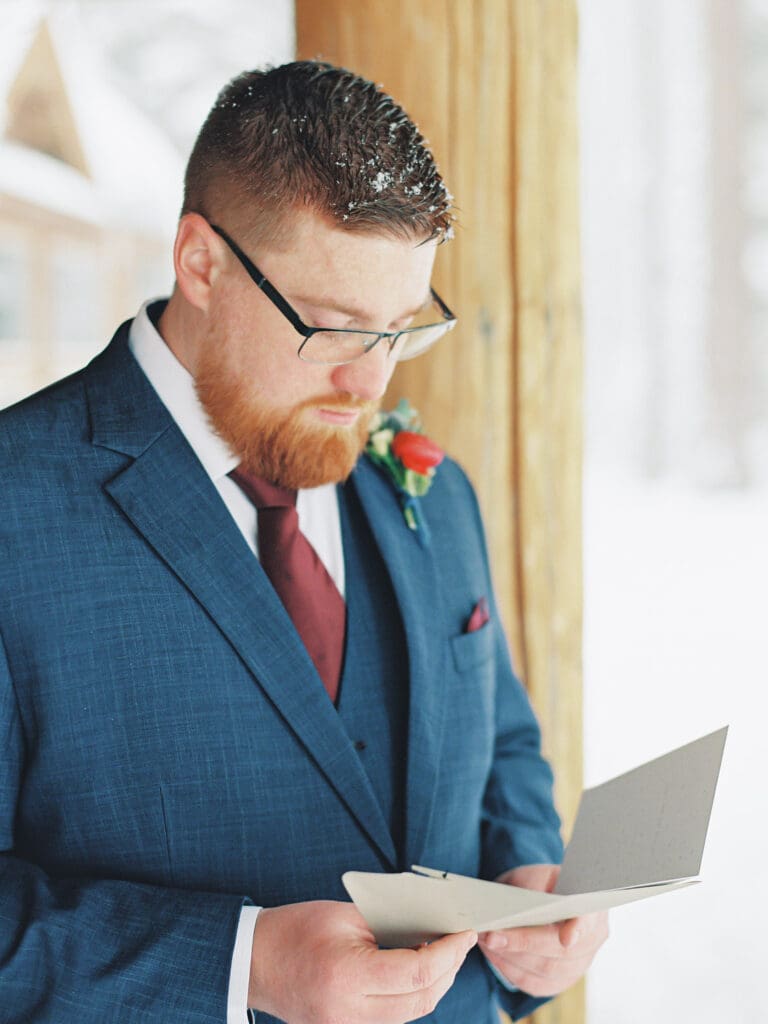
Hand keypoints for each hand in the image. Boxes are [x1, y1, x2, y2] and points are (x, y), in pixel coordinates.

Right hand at [248, 899, 476, 1023]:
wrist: (253, 962)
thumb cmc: (295, 929)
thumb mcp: (344, 915)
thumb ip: (389, 923)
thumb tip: (432, 925)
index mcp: (348, 977)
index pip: (416, 974)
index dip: (448, 952)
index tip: (465, 932)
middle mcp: (350, 1014)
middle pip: (421, 1000)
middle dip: (449, 968)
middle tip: (461, 940)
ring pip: (411, 1015)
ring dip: (435, 985)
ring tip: (446, 952)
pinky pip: (393, 1019)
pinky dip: (412, 996)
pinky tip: (419, 971)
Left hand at [478, 864, 607, 997]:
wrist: (543, 896)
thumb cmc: (543, 883)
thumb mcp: (539, 874)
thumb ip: (535, 886)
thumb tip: (520, 907)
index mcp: (592, 909)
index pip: (590, 921)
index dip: (579, 930)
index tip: (566, 939)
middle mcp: (592, 941)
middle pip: (562, 953)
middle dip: (523, 944)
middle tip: (491, 935)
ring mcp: (579, 965)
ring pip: (546, 971)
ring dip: (512, 958)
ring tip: (486, 941)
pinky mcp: (560, 981)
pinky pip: (535, 984)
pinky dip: (511, 971)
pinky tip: (494, 954)